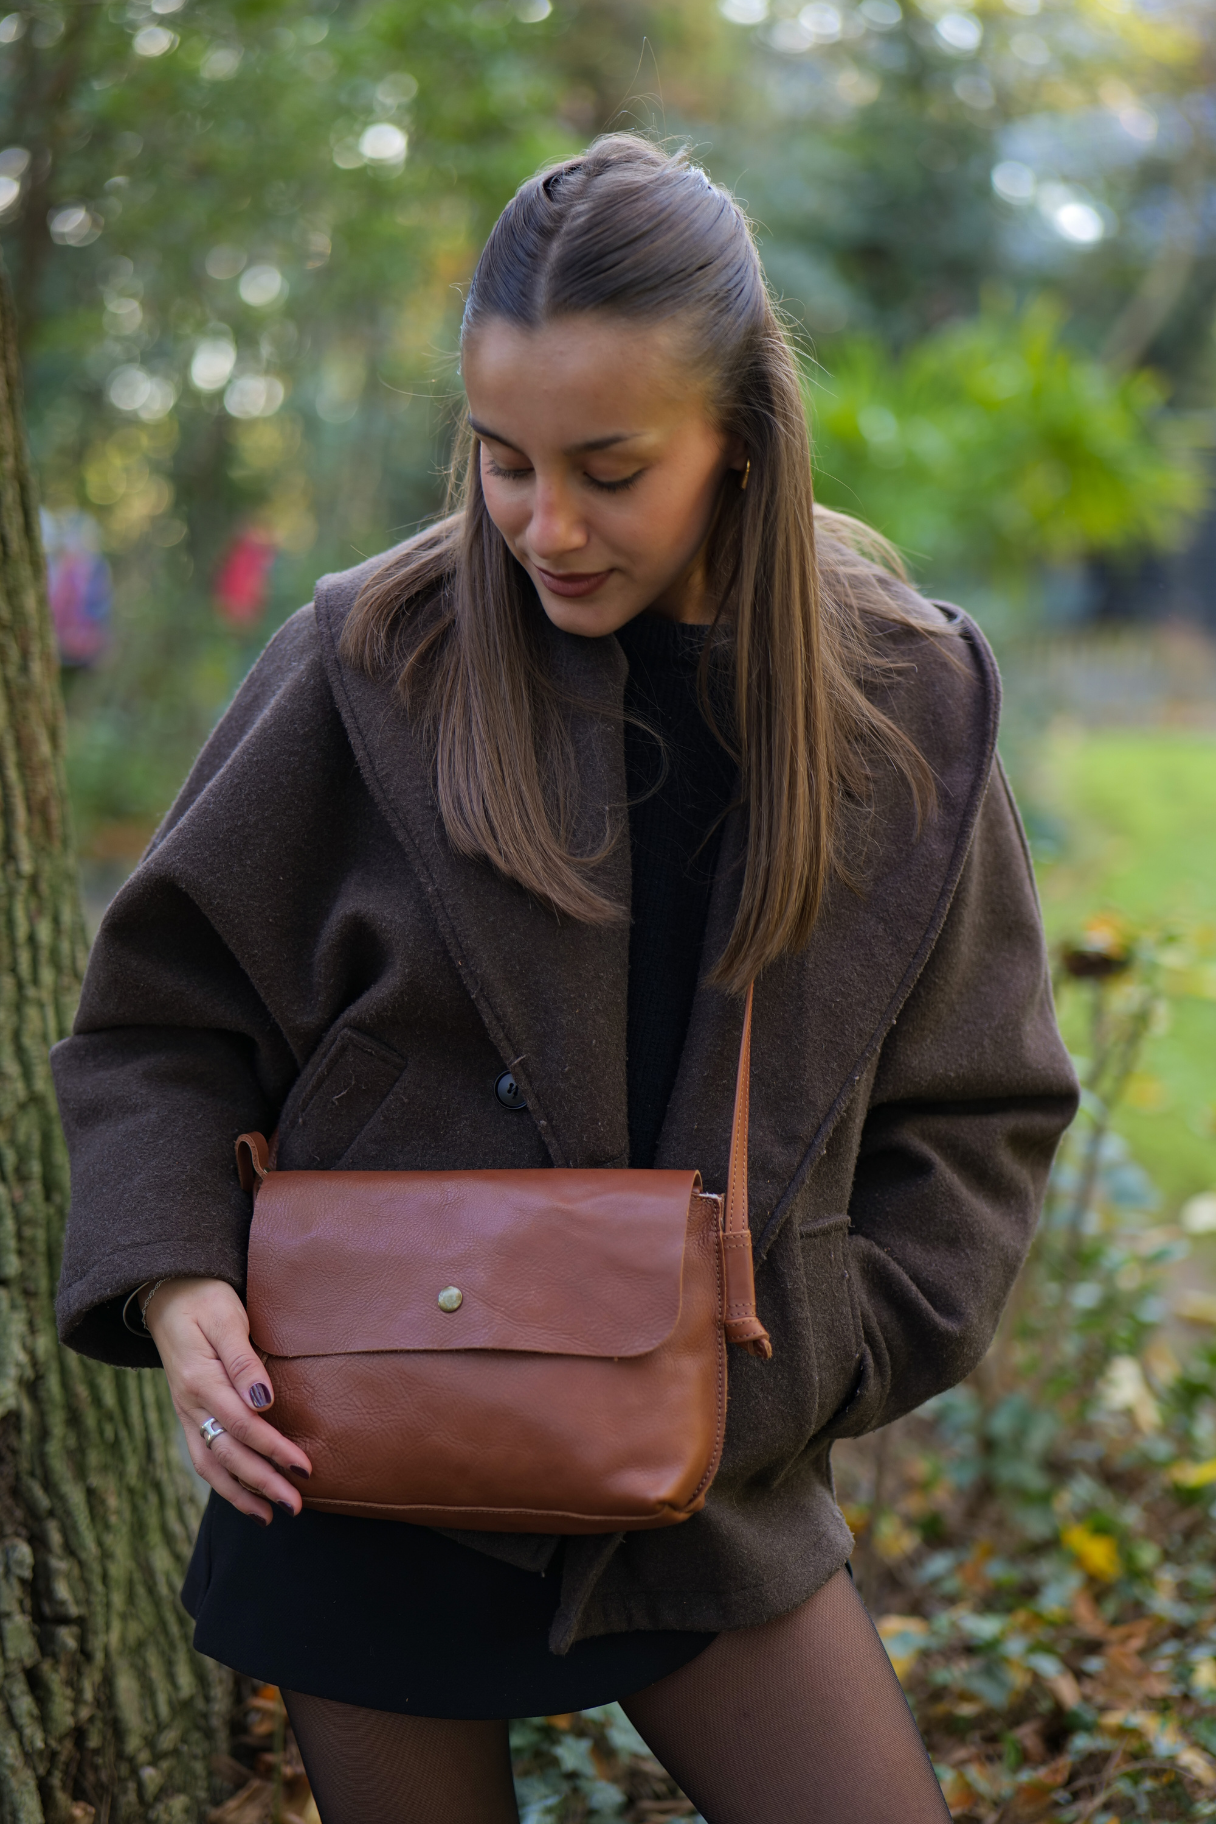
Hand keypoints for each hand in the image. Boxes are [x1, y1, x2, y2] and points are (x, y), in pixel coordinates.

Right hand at [144, 1277, 312, 1524]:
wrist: (167, 1292)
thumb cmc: (205, 1300)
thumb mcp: (227, 1318)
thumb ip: (244, 1361)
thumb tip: (264, 1400)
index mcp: (201, 1380)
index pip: (242, 1425)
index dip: (274, 1449)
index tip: (304, 1467)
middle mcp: (189, 1404)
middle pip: (228, 1454)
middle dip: (262, 1482)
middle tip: (295, 1505)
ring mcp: (186, 1412)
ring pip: (210, 1464)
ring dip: (241, 1493)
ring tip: (271, 1516)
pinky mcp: (188, 1415)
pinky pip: (203, 1456)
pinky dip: (223, 1482)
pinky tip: (245, 1496)